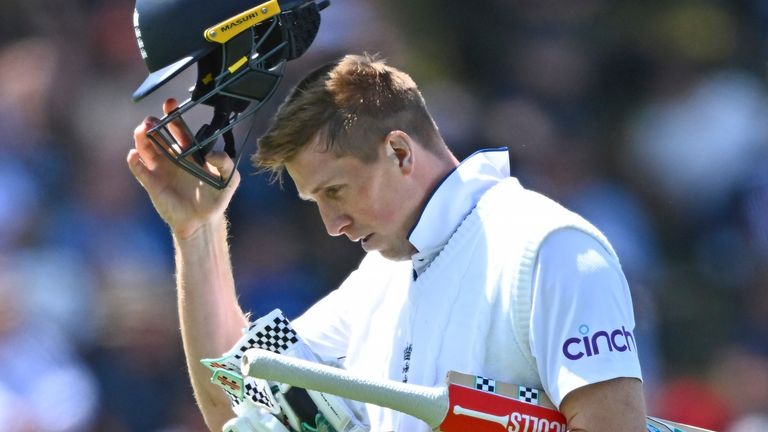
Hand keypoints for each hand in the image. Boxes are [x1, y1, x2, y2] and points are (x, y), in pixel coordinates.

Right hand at [127, 98, 240, 238]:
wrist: (203, 220)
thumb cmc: (216, 197)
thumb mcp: (230, 178)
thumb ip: (225, 162)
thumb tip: (210, 154)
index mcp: (189, 151)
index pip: (178, 128)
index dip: (173, 115)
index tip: (170, 104)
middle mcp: (172, 156)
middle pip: (157, 135)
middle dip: (153, 124)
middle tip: (152, 120)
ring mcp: (160, 168)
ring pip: (145, 148)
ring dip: (141, 138)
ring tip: (143, 131)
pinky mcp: (152, 183)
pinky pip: (139, 169)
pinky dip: (135, 162)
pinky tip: (135, 155)